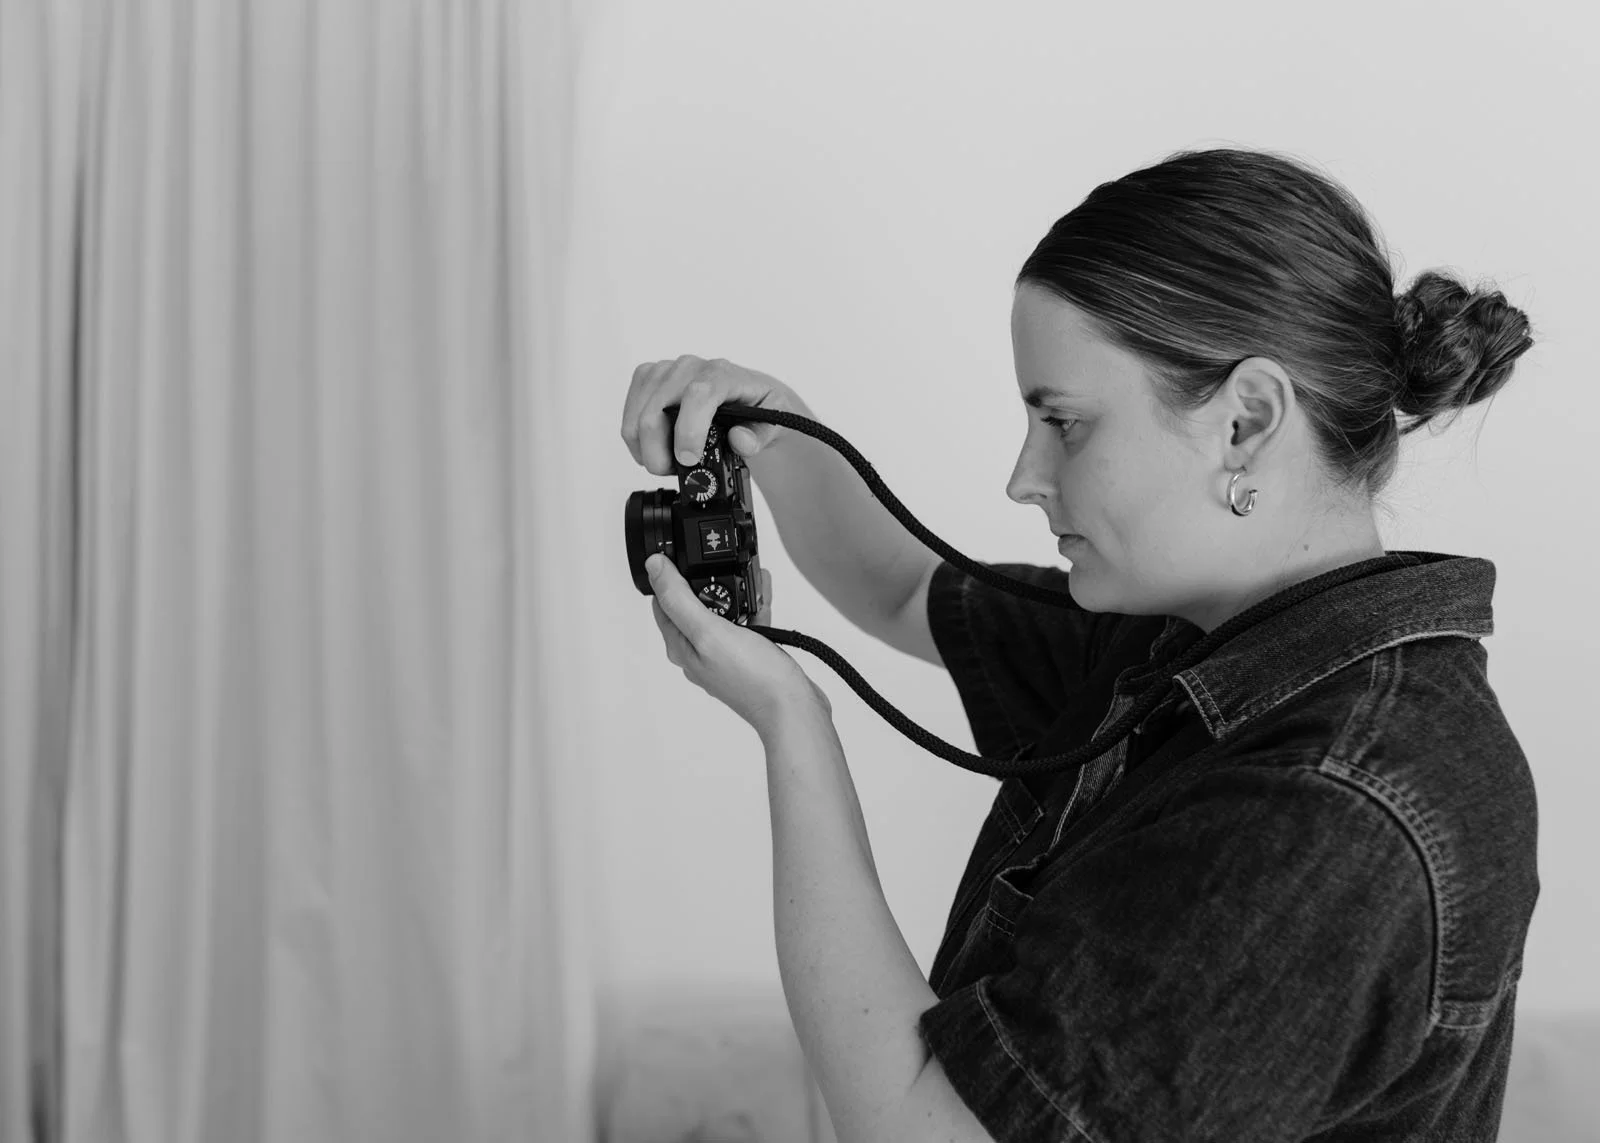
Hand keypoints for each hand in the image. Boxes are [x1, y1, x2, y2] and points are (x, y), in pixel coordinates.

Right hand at [620, 355, 795, 475]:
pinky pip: (629, 411)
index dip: (688, 430)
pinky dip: (636, 439)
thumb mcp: (774, 423)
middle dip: (659, 453)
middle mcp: (691, 367)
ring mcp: (666, 370)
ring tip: (667, 463)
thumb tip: (740, 439)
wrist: (748, 396)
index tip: (688, 459)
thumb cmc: (759, 407)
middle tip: (675, 472)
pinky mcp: (648, 378)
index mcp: (723, 374)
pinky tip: (655, 447)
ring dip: (646, 449)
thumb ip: (760, 435)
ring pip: (638, 414)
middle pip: (656, 410)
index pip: (698, 395)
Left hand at [646, 554, 828, 737]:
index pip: (663, 601)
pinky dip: (754, 605)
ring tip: (752, 577)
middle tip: (724, 564)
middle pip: (694, 603)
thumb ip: (680, 599)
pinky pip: (746, 622)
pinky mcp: (748, 655)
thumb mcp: (710, 631)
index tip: (686, 557)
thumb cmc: (753, 680)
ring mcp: (724, 654)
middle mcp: (699, 651)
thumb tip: (654, 567)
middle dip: (711, 579)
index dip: (672, 575)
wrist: (793, 709)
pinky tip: (764, 594)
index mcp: (681, 646)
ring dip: (736, 590)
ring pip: (723, 611)